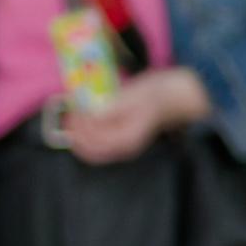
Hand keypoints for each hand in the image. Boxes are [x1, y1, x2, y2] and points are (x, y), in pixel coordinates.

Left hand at [64, 69, 210, 165]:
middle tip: (69, 114)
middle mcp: (124, 148)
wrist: (176, 97)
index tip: (73, 110)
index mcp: (126, 139)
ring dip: (80, 136)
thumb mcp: (131, 97)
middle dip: (76, 135)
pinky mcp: (123, 138)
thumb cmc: (156, 94)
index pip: (93, 142)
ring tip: (74, 116)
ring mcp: (123, 145)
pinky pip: (100, 143)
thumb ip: (111, 109)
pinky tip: (86, 119)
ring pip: (93, 150)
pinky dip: (89, 134)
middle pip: (90, 151)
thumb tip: (90, 116)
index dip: (79, 129)